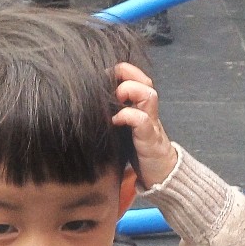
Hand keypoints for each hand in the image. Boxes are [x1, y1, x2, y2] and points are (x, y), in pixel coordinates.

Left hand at [111, 62, 176, 188]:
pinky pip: (143, 120)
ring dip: (129, 91)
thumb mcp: (123, 127)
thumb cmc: (137, 150)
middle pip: (145, 80)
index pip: (136, 77)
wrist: (160, 174)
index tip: (101, 76)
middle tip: (107, 83)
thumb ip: (112, 113)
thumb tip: (84, 105)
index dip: (120, 71)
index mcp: (141, 106)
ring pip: (149, 94)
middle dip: (126, 74)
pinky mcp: (150, 139)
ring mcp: (151, 123)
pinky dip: (128, 116)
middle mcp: (148, 110)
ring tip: (115, 98)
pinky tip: (115, 121)